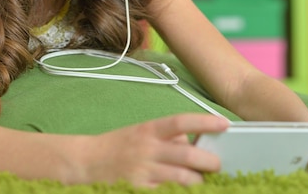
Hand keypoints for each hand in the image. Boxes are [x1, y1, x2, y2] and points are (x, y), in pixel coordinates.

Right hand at [83, 113, 228, 187]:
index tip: (223, 123)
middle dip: (209, 161)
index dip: (204, 122)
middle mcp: (147, 149)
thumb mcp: (142, 133)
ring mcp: (143, 172)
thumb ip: (168, 137)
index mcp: (149, 130)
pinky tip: (185, 192)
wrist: (84, 163)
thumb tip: (197, 142)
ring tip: (202, 184)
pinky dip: (180, 193)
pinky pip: (167, 193)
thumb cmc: (117, 147)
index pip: (181, 121)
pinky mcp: (138, 190)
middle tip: (217, 165)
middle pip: (187, 154)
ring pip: (183, 179)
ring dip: (198, 183)